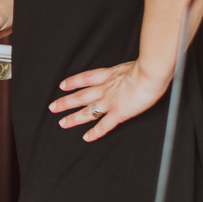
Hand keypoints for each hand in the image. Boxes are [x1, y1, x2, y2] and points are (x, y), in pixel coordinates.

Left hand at [50, 60, 170, 141]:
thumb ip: (130, 70)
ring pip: (87, 111)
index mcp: (109, 74)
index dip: (73, 82)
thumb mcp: (133, 64)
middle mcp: (105, 88)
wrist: (150, 73)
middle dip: (65, 102)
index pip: (86, 78)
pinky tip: (86, 137)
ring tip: (62, 123)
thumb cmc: (148, 66)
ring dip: (74, 118)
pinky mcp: (119, 112)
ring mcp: (110, 101)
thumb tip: (136, 71)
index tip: (63, 85)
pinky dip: (95, 132)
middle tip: (52, 107)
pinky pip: (104, 125)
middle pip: (80, 96)